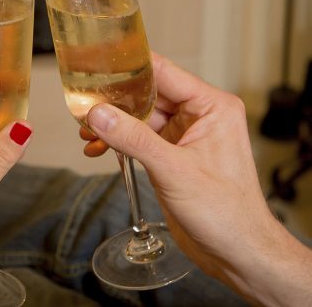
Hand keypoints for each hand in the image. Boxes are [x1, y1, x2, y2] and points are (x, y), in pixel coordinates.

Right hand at [82, 53, 311, 305]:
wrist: (235, 252)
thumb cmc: (225, 212)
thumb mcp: (173, 170)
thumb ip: (133, 138)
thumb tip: (99, 114)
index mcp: (211, 106)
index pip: (163, 73)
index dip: (129, 68)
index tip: (97, 65)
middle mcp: (198, 116)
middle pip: (145, 94)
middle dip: (113, 101)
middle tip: (81, 105)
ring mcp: (183, 136)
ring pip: (137, 118)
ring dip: (111, 124)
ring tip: (85, 131)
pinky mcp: (170, 156)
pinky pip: (137, 138)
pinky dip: (117, 142)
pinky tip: (97, 149)